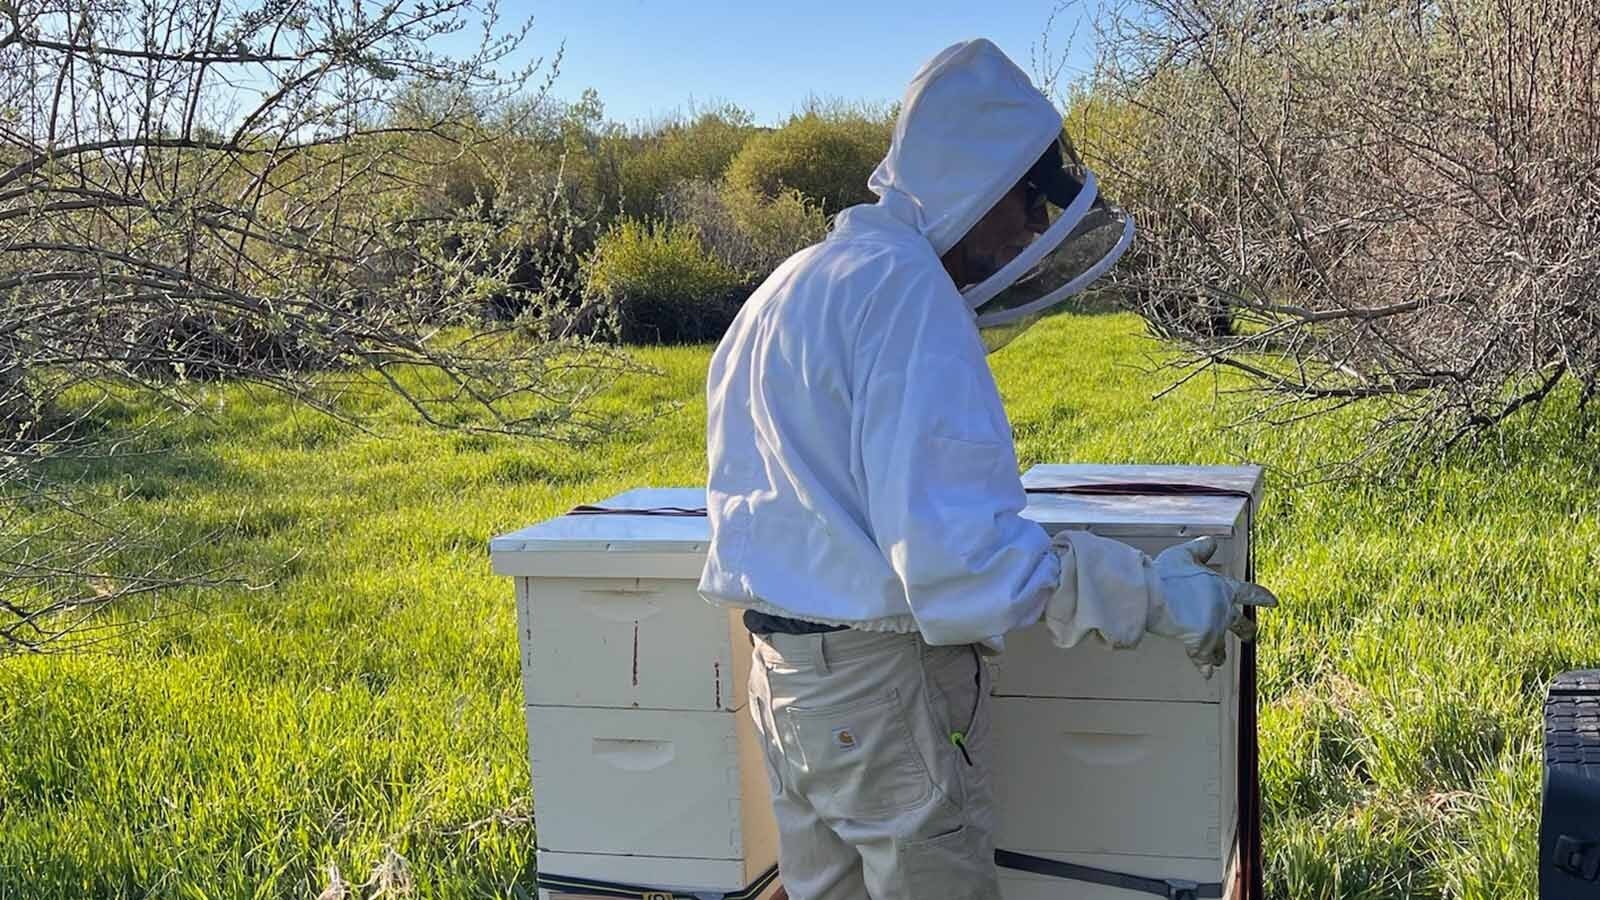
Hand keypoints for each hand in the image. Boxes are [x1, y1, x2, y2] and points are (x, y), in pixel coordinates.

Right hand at [1148, 537, 1277, 676]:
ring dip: (1219, 653)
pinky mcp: (1200, 646)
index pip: (1249, 593)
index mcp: (1223, 589)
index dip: (1261, 597)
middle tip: (1250, 635)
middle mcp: (1223, 612)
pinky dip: (1204, 667)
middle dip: (1245, 630)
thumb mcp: (1185, 555)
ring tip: (1219, 660)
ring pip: (1221, 646)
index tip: (1273, 602)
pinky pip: (1203, 660)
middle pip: (1240, 624)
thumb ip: (1201, 549)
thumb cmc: (1169, 575)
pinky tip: (1207, 674)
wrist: (1158, 598)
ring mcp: (1213, 631)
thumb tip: (1211, 542)